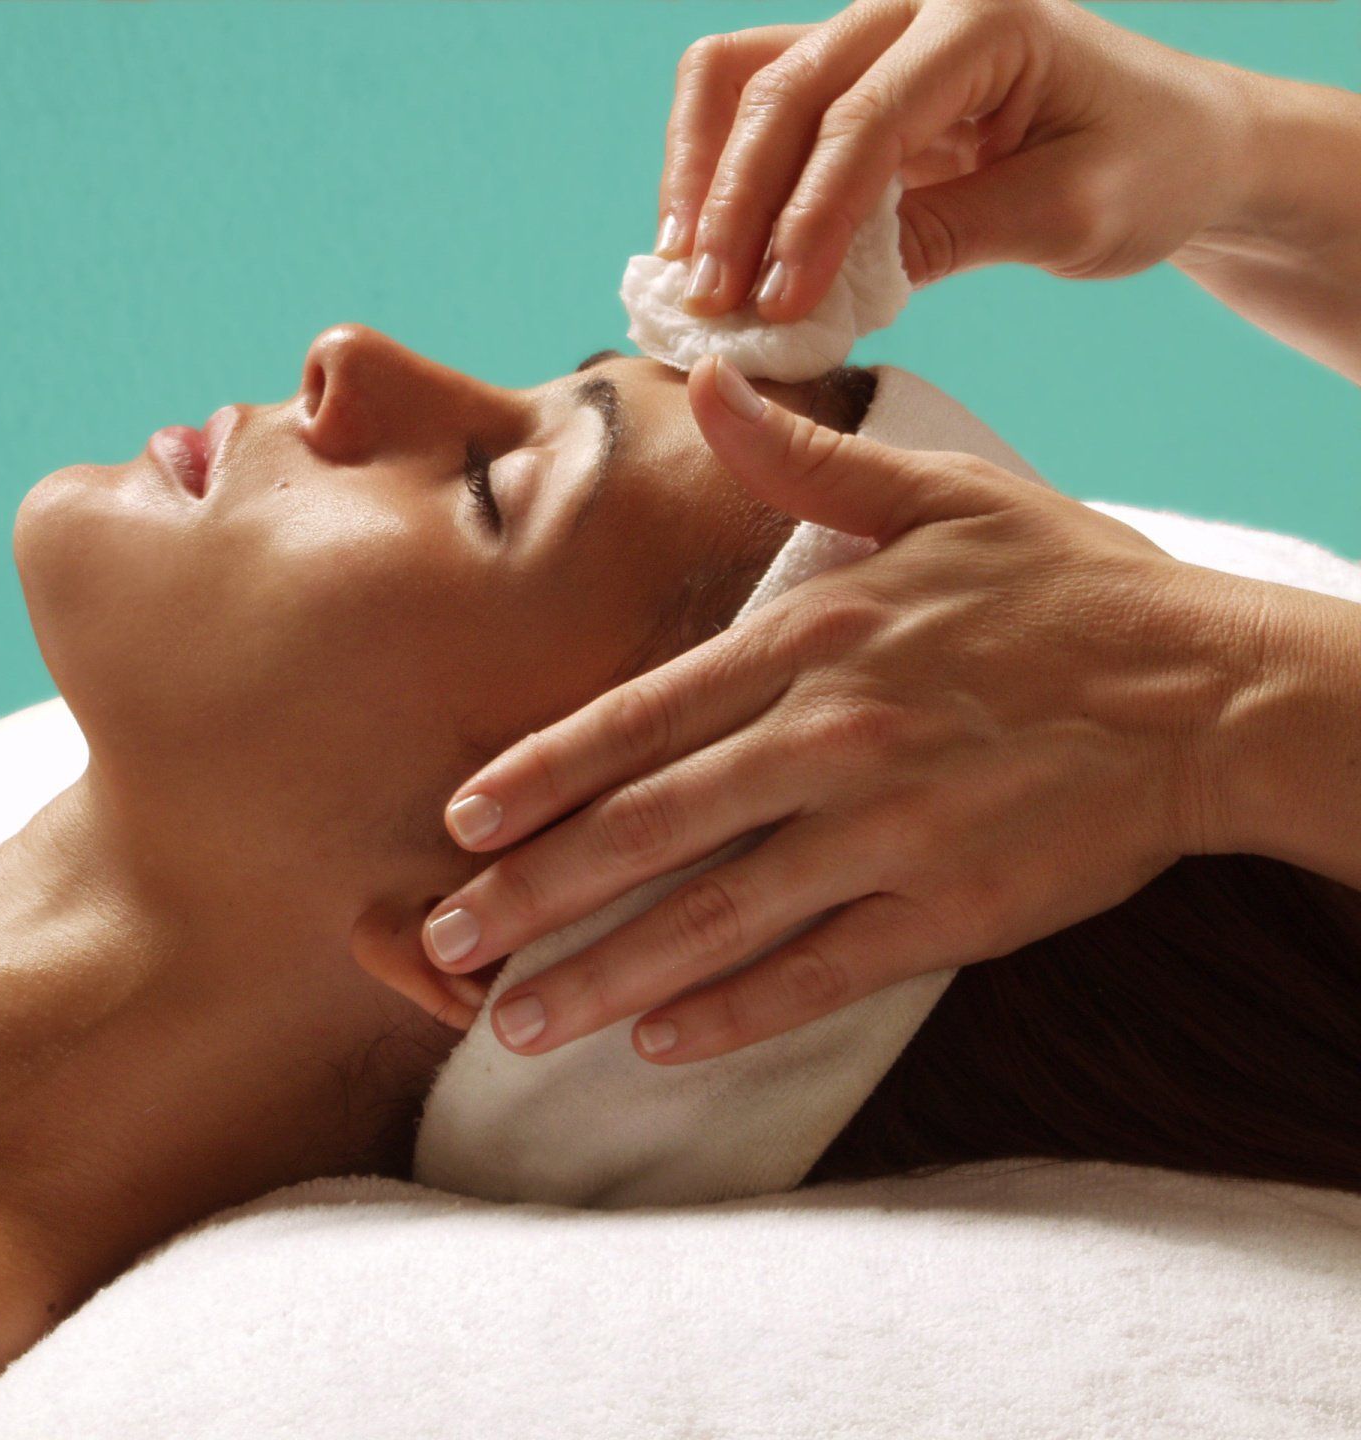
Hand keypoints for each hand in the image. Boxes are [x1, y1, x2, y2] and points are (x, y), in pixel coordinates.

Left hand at [420, 356, 1273, 1063]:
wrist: (1214, 687)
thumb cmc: (1067, 588)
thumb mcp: (938, 493)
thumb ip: (801, 456)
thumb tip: (702, 381)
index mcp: (816, 637)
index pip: (641, 718)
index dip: (541, 775)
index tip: (460, 822)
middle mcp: (833, 738)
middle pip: (650, 829)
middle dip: (534, 895)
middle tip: (444, 945)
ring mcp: (890, 833)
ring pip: (716, 918)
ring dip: (605, 975)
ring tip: (516, 1021)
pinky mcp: (951, 910)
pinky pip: (819, 972)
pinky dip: (734, 1012)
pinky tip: (657, 1042)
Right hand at [659, 0, 1248, 320]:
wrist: (1173, 139)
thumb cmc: (1145, 167)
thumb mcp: (1068, 214)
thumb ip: (951, 236)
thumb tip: (826, 286)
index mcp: (986, 16)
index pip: (865, 117)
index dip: (810, 218)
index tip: (779, 307)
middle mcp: (910, 5)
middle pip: (778, 86)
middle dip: (733, 204)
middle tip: (710, 306)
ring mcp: (869, 35)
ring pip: (736, 79)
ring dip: (700, 179)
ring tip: (687, 275)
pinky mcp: (844, 81)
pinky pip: (747, 106)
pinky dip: (712, 174)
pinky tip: (703, 247)